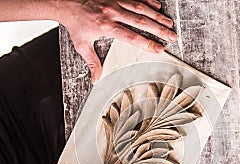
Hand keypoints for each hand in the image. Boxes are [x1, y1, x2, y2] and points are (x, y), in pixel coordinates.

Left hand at [58, 0, 177, 81]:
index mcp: (106, 26)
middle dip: (159, 29)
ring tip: (170, 24)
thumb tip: (96, 79)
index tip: (159, 49)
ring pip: (141, 8)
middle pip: (141, 21)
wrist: (66, 2)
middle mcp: (113, 12)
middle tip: (172, 36)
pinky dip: (148, 1)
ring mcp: (115, 1)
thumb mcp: (82, 45)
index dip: (147, 43)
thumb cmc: (75, 24)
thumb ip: (92, 62)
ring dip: (157, 16)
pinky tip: (158, 5)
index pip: (131, 37)